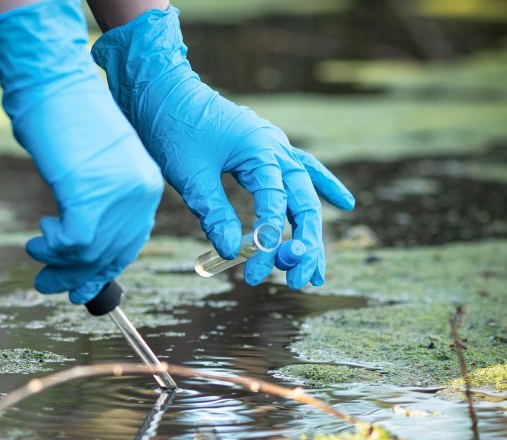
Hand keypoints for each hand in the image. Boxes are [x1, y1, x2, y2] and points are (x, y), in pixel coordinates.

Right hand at [0, 0, 162, 303]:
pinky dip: (51, 247)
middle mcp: (140, 193)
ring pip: (91, 253)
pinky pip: (73, 242)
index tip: (81, 285)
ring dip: (58, 264)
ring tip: (35, 257)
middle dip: (77, 276)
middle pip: (111, 254)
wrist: (55, 81)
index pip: (129, 243)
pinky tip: (38, 239)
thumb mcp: (96, 164)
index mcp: (146, 185)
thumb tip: (80, 241)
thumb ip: (98, 199)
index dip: (102, 268)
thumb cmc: (67, 115)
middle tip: (48, 286)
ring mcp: (117, 195)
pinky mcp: (90, 194)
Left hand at [92, 7, 353, 288]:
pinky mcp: (266, 149)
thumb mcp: (188, 173)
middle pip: (303, 202)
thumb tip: (230, 251)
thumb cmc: (172, 127)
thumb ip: (212, 211)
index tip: (254, 273)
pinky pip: (302, 170)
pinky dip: (322, 187)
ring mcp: (274, 146)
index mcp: (261, 150)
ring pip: (305, 193)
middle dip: (303, 246)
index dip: (266, 242)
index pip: (274, 205)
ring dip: (310, 232)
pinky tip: (344, 203)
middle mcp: (276, 147)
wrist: (162, 90)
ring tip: (316, 272)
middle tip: (298, 282)